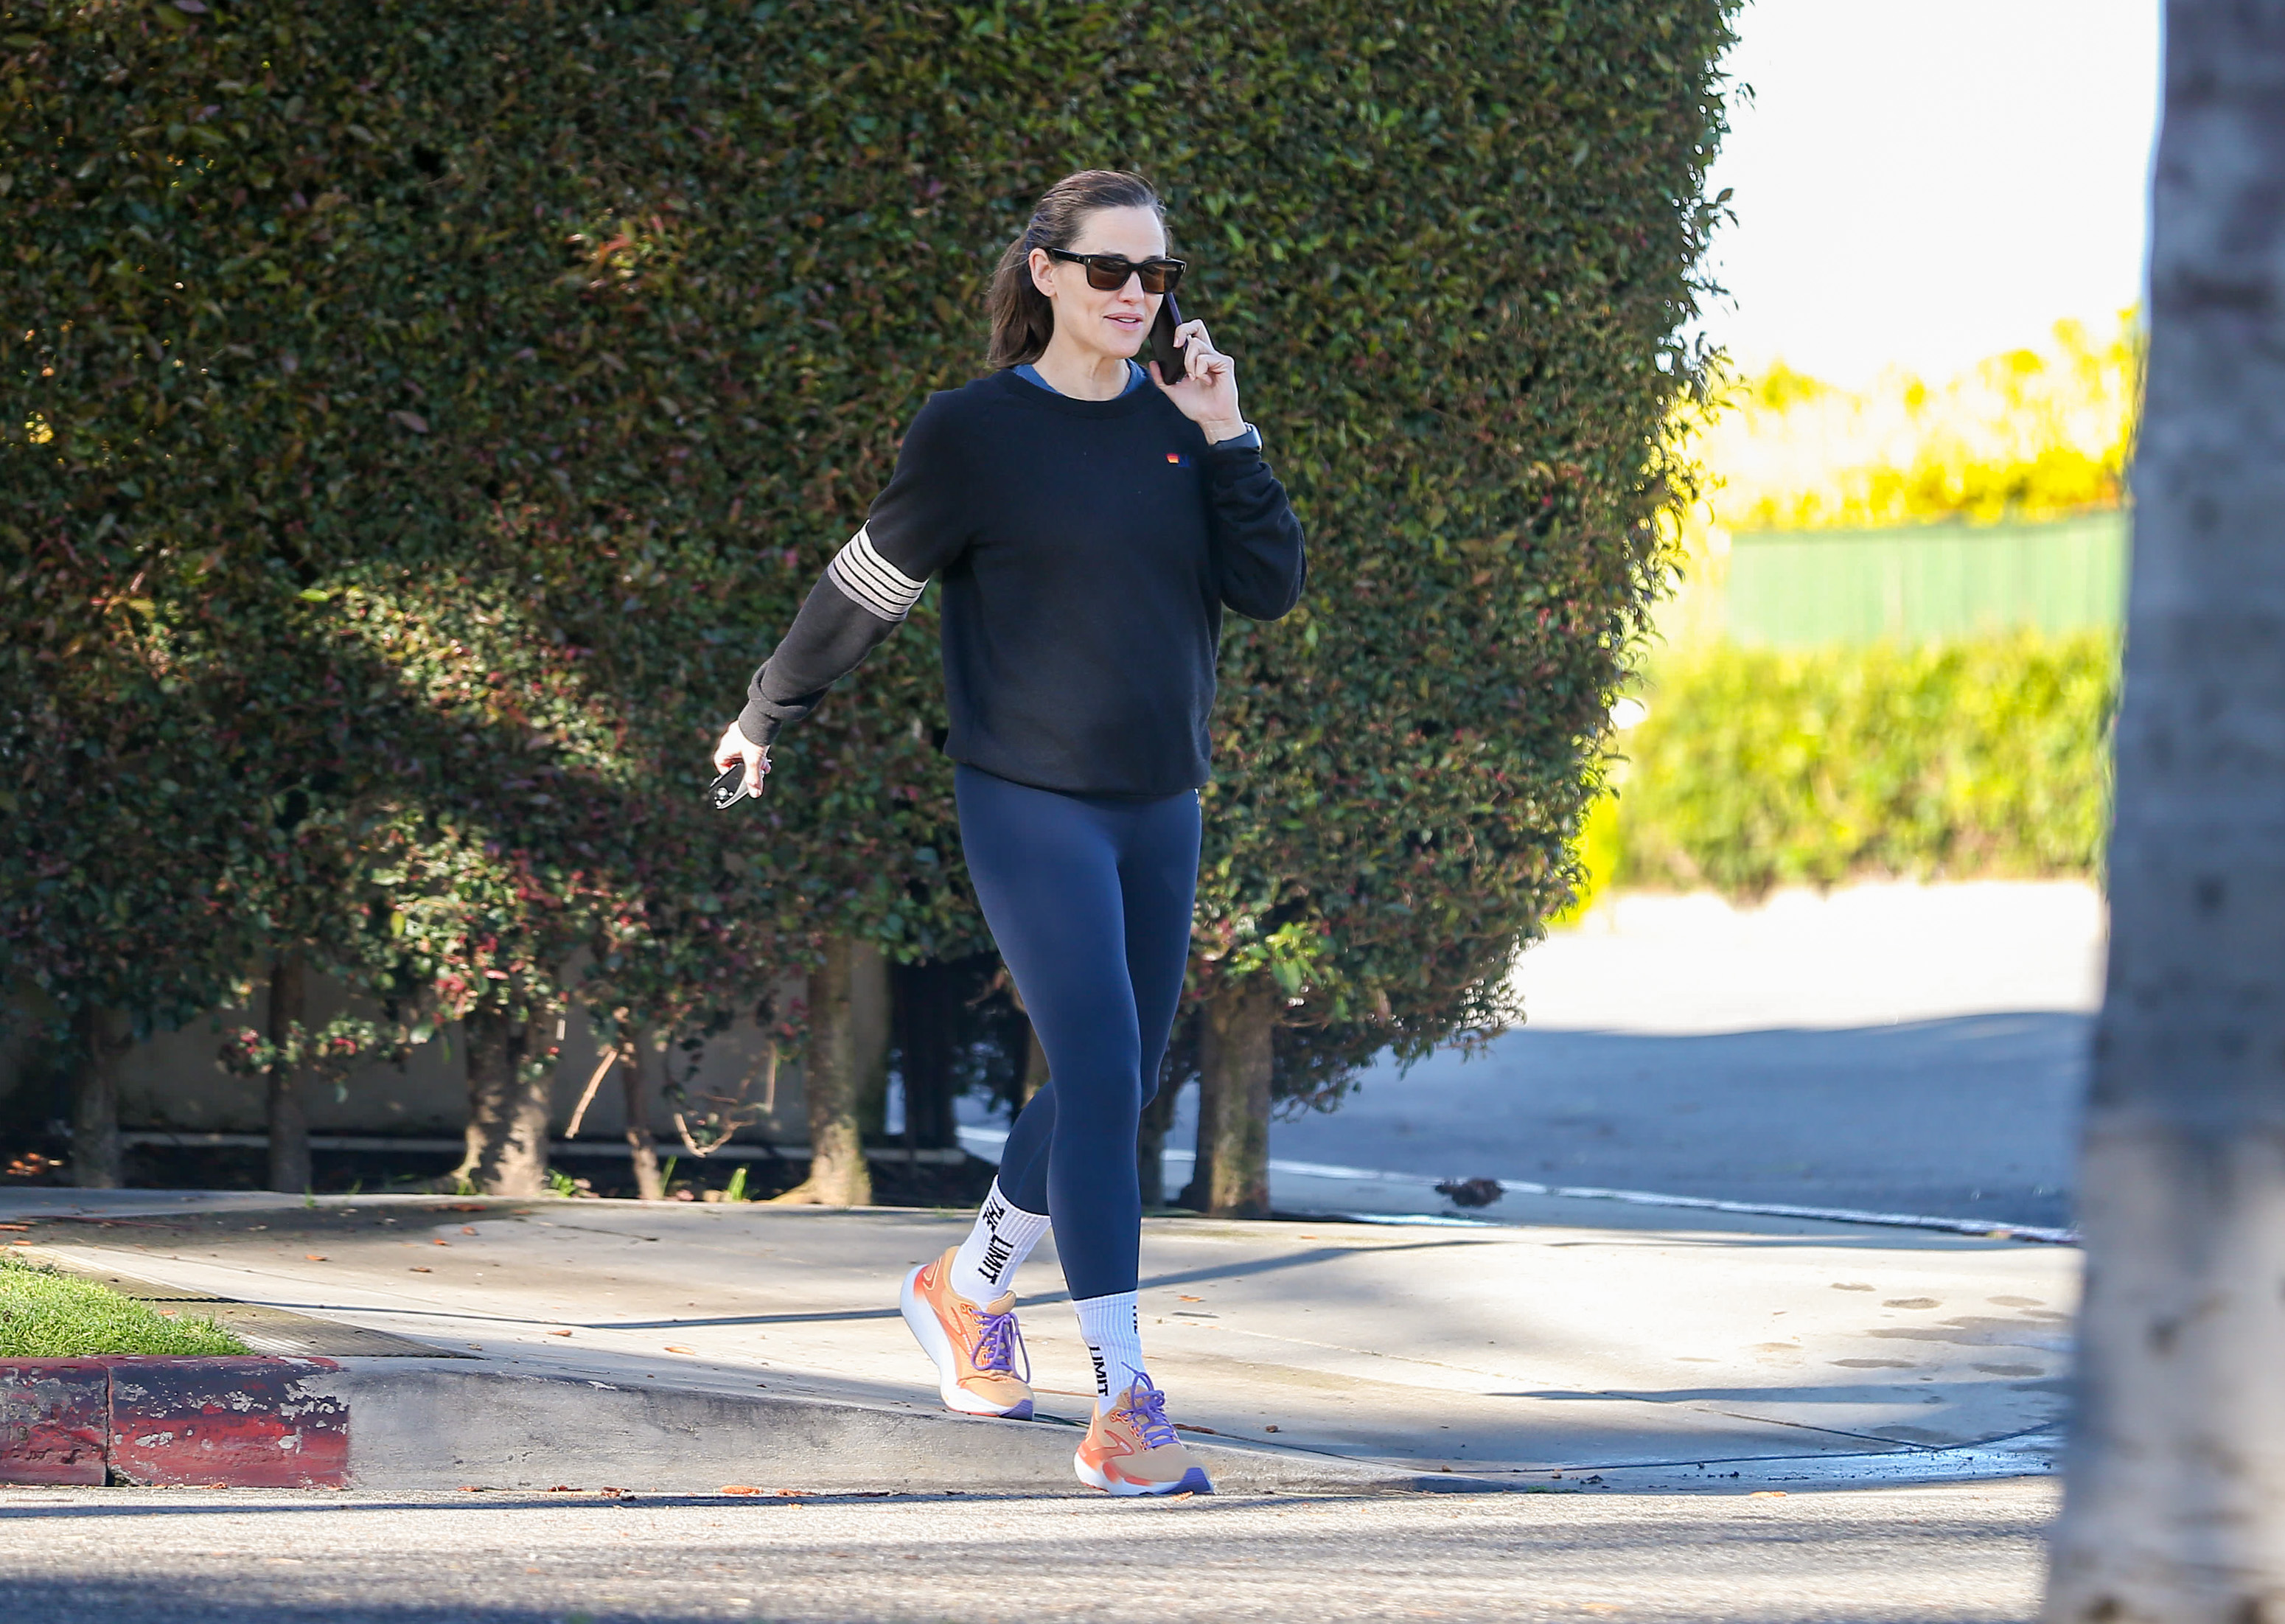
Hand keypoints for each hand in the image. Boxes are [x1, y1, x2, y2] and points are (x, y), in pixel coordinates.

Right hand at [712, 720, 768, 801]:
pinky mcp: (748, 728)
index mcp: (726, 747)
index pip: (720, 763)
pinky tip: (766, 753)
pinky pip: (750, 743)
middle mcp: (729, 739)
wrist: (764, 715)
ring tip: (763, 766)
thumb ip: (754, 778)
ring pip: (744, 751)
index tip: (737, 777)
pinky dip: (757, 750)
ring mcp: (738, 732)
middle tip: (755, 773)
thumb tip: (755, 793)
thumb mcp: (754, 761)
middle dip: (746, 768)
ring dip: (754, 760)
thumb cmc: (754, 737)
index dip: (727, 771)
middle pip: (734, 759)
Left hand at [1150, 318, 1245, 442]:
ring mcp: (1217, 358)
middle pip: (1197, 325)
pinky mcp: (1225, 363)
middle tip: (1176, 345)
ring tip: (1192, 378)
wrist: (1211, 420)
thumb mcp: (1173, 391)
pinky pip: (1206, 357)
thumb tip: (1152, 363)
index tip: (1172, 344)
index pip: (1191, 332)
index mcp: (1198, 358)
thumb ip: (1161, 378)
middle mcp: (1208, 354)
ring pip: (1196, 345)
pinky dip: (1199, 370)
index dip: (1181, 330)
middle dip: (1183, 330)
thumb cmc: (1197, 407)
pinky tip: (1204, 380)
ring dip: (1188, 363)